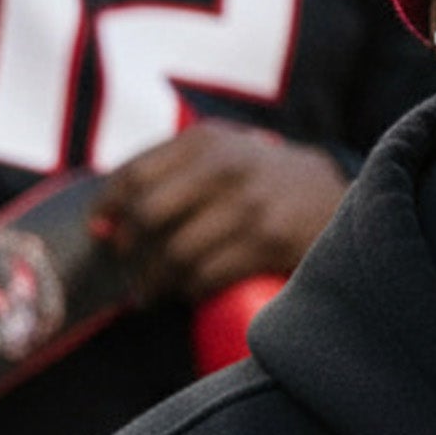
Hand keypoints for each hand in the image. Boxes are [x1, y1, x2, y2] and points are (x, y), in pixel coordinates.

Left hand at [91, 122, 347, 305]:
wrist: (335, 196)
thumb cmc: (263, 180)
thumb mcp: (224, 153)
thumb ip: (172, 170)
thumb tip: (107, 218)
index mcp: (206, 142)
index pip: (136, 174)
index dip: (108, 207)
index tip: (100, 231)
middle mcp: (225, 167)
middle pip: (149, 214)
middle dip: (130, 247)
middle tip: (130, 267)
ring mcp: (249, 205)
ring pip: (176, 253)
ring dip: (156, 280)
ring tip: (151, 291)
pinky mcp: (269, 242)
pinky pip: (208, 275)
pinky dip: (190, 290)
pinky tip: (190, 292)